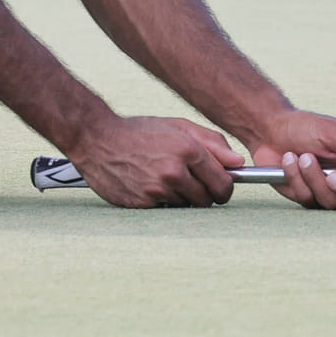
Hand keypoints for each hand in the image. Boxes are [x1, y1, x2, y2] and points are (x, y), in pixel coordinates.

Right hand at [64, 114, 244, 207]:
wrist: (97, 140)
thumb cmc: (140, 131)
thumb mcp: (179, 126)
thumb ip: (212, 142)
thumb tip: (238, 162)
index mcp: (188, 150)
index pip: (223, 183)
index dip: (226, 187)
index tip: (221, 186)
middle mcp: (174, 172)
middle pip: (208, 200)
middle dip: (205, 193)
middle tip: (193, 181)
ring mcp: (157, 190)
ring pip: (187, 206)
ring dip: (183, 198)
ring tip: (167, 178)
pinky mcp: (142, 204)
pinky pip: (166, 210)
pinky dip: (164, 202)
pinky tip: (151, 185)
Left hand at [249, 110, 335, 210]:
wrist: (269, 132)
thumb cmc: (305, 126)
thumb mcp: (333, 131)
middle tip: (335, 175)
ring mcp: (333, 192)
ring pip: (335, 202)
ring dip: (315, 178)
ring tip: (301, 156)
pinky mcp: (310, 199)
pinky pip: (310, 200)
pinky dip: (297, 179)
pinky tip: (288, 162)